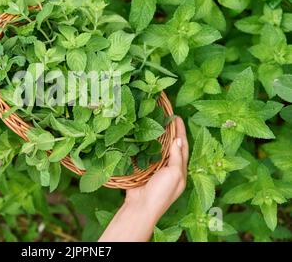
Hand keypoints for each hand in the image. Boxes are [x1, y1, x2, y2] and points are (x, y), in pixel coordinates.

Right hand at [99, 117, 188, 241]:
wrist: (141, 207)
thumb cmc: (161, 193)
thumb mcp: (174, 174)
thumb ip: (177, 158)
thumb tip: (178, 140)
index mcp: (180, 171)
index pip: (182, 146)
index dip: (181, 131)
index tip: (176, 117)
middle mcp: (169, 169)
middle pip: (171, 146)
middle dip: (170, 132)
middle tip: (165, 117)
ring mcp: (156, 170)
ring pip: (159, 149)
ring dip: (158, 138)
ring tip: (154, 123)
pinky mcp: (143, 170)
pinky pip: (146, 155)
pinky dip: (146, 145)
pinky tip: (142, 137)